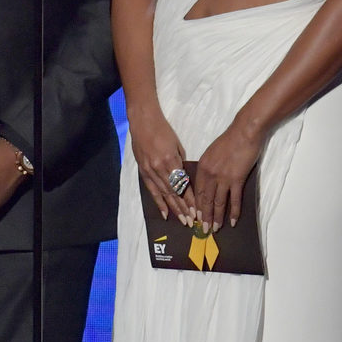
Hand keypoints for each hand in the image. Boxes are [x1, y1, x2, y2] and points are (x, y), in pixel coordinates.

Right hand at [127, 103, 194, 224]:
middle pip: (174, 192)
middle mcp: (159, 168)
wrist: (142, 121)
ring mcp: (150, 171)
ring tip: (183, 220)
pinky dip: (159, 202)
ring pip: (164, 194)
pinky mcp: (143, 172)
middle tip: (192, 220)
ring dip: (174, 208)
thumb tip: (185, 178)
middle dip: (184, 207)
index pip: (183, 184)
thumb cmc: (163, 130)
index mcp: (170, 160)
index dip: (191, 198)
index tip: (198, 209)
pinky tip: (164, 213)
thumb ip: (180, 162)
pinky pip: (152, 190)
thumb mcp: (176, 144)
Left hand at [193, 121, 262, 232]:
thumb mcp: (211, 152)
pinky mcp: (237, 179)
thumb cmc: (230, 140)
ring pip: (218, 202)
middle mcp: (210, 174)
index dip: (196, 206)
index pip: (196, 191)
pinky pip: (234, 200)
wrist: (245, 132)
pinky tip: (233, 221)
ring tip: (215, 228)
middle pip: (205, 200)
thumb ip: (208, 167)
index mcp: (202, 167)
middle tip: (203, 229)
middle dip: (204, 216)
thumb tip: (207, 180)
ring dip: (217, 217)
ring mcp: (223, 178)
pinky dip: (234, 212)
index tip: (195, 216)